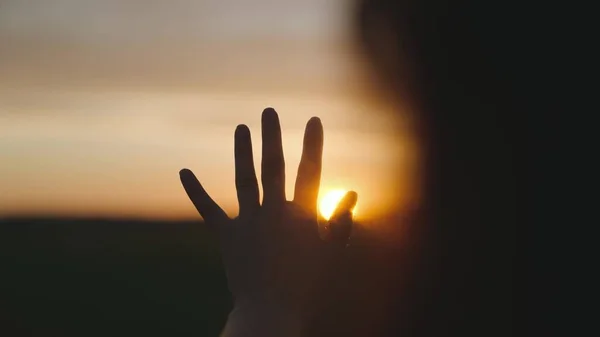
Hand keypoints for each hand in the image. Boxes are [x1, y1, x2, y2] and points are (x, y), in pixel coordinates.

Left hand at [179, 108, 356, 335]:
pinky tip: (184, 171)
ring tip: (241, 127)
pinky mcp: (228, 236)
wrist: (271, 312)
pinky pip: (209, 210)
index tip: (314, 119)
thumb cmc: (307, 286)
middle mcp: (275, 212)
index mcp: (302, 216)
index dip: (313, 145)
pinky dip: (196, 191)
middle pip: (273, 167)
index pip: (310, 172)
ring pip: (245, 179)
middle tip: (268, 110)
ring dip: (243, 152)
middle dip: (272, 136)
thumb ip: (340, 223)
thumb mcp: (330, 255)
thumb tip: (353, 195)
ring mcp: (249, 222)